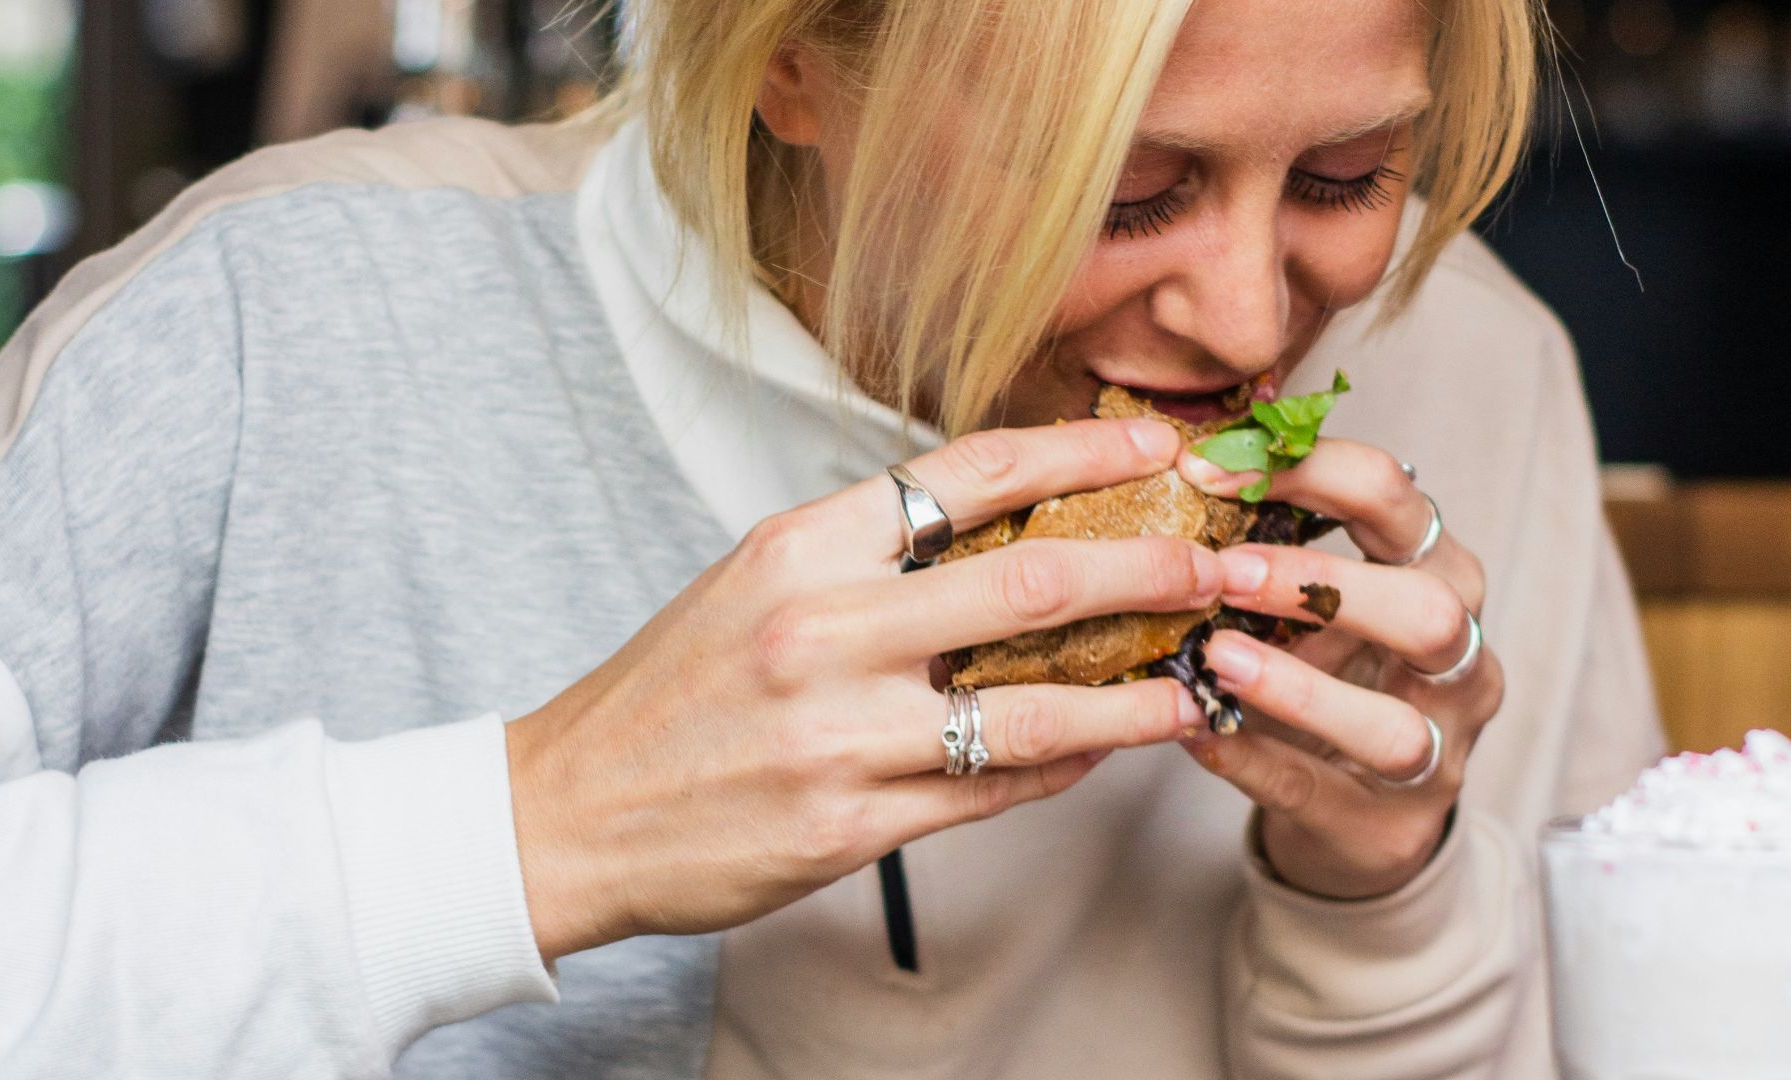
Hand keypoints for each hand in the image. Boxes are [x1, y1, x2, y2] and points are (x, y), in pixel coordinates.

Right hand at [507, 418, 1222, 960]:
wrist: (569, 810)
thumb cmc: (671, 691)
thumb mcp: (755, 584)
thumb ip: (870, 556)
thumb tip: (1003, 529)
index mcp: (802, 546)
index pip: (970, 472)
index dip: (1082, 449)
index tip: (1158, 441)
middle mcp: (823, 628)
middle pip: (1032, 581)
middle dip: (1151, 567)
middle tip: (1221, 564)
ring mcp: (838, 733)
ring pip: (1034, 707)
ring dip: (1135, 693)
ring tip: (1194, 683)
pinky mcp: (847, 826)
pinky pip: (991, 791)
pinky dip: (1062, 767)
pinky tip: (1102, 749)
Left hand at [1176, 440, 1503, 898]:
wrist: (1356, 815)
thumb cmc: (1328, 675)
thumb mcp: (1311, 602)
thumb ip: (1268, 542)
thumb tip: (1182, 463)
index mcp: (1439, 575)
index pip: (1399, 499)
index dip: (1310, 471)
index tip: (1210, 470)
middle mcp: (1460, 662)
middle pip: (1430, 611)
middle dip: (1324, 584)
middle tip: (1225, 572)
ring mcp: (1438, 755)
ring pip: (1392, 726)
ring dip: (1297, 688)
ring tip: (1215, 657)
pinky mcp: (1388, 829)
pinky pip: (1319, 793)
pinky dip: (1252, 760)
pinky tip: (1195, 730)